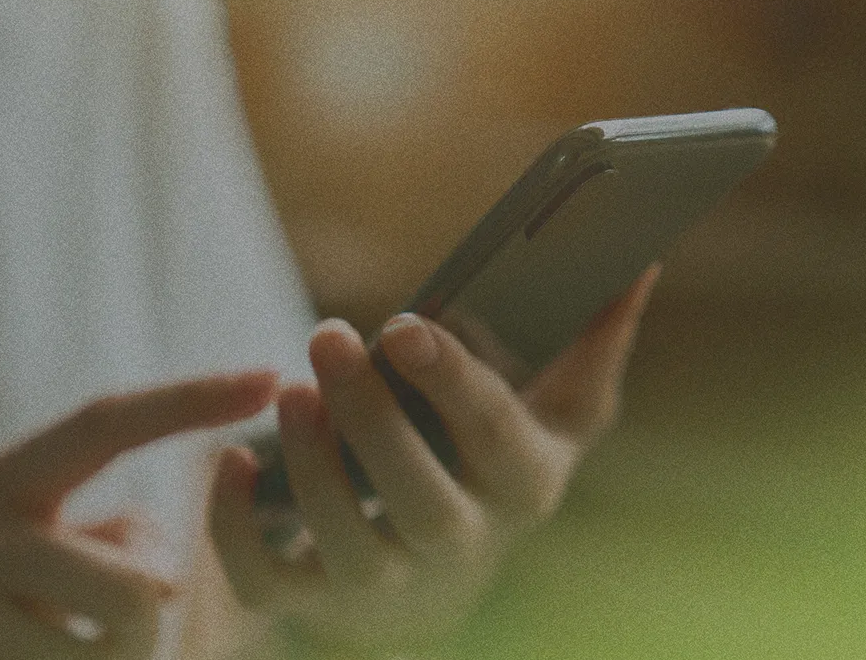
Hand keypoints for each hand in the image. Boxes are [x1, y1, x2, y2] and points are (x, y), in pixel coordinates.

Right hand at [0, 371, 278, 659]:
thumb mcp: (42, 571)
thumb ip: (110, 548)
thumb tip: (164, 568)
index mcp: (8, 480)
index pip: (109, 422)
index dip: (191, 400)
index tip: (267, 374)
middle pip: (136, 587)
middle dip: (150, 640)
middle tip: (107, 653)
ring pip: (105, 649)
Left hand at [210, 266, 661, 655]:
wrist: (436, 581)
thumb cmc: (492, 472)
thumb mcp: (555, 420)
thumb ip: (593, 348)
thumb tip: (635, 265)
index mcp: (521, 489)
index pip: (494, 437)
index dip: (452, 382)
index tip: (405, 322)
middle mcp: (458, 547)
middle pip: (421, 499)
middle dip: (373, 418)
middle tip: (327, 336)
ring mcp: (385, 584)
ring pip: (347, 539)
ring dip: (312, 463)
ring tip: (289, 389)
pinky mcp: (314, 601)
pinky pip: (268, 581)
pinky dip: (236, 529)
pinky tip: (230, 460)